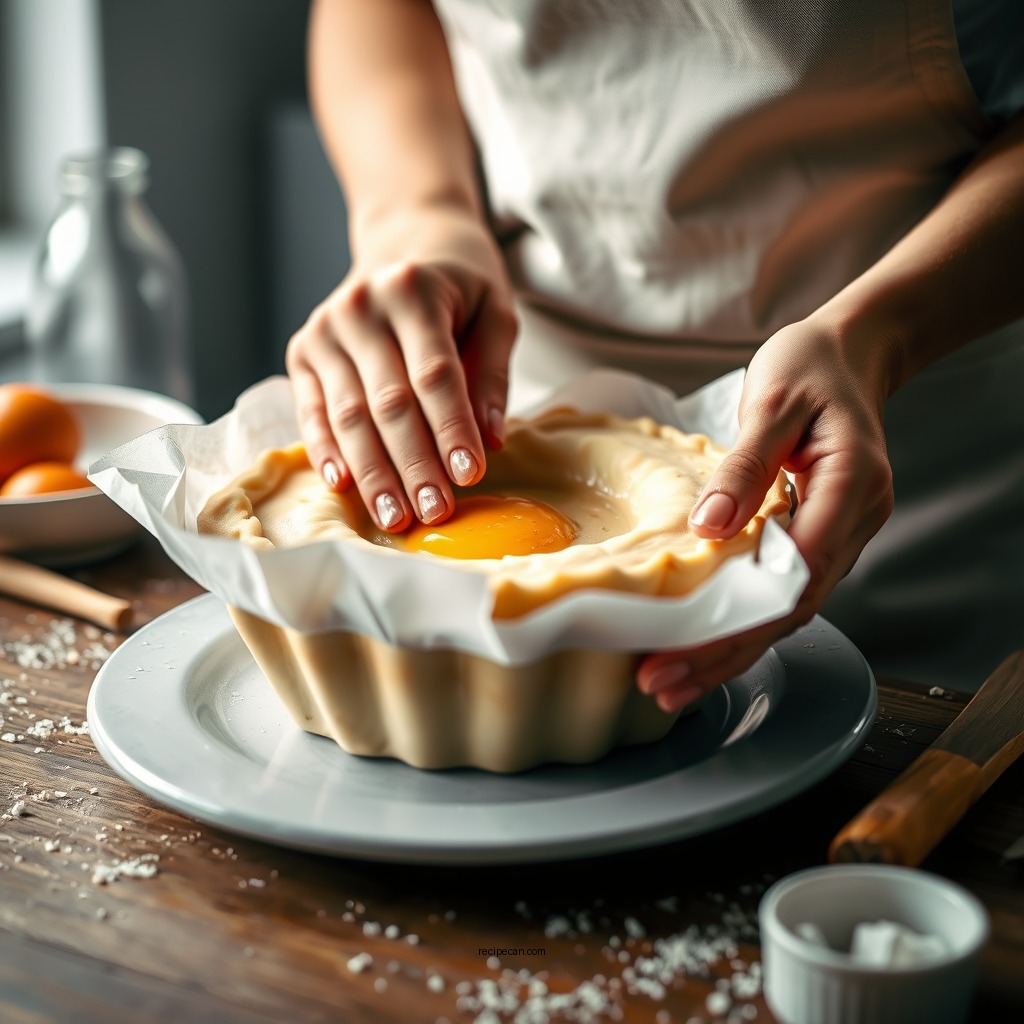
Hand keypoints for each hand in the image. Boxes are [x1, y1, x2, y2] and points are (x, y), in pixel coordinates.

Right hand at [285, 208, 516, 531]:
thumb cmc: (460, 287)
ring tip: (396, 518)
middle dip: (413, 464)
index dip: (452, 429)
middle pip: (389, 402)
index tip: (472, 476)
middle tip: (435, 513)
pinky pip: (313, 412)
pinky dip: (328, 452)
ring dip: (373, 473)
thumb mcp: (496, 312)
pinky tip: (345, 488)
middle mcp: (360, 306)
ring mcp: (324, 329)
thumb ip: (492, 374)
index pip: (435, 374)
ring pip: (349, 415)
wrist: (405, 242)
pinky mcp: (302, 351)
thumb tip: (490, 440)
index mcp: (413, 290)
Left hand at [637, 317, 896, 710]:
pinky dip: (743, 620)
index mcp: (853, 486)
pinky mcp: (819, 535)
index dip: (739, 620)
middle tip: (662, 686)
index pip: (796, 574)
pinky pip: (782, 589)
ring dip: (731, 648)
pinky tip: (703, 643)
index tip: (682, 647)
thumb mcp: (774, 400)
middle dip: (725, 653)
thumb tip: (708, 529)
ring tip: (671, 681)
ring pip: (787, 609)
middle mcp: (855, 521)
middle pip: (791, 609)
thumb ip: (745, 466)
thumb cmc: (813, 367)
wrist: (849, 355)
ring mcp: (842, 534)